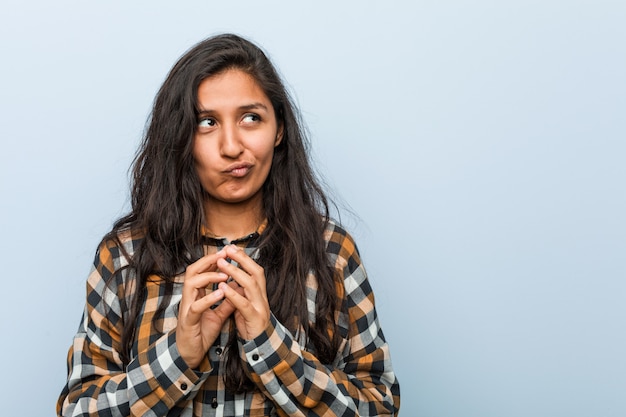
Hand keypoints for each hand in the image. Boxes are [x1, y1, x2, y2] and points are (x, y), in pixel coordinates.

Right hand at [176, 250, 234, 368]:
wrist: (189, 354)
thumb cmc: (201, 332)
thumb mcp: (218, 315)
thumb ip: (227, 302)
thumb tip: (239, 288)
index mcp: (195, 294)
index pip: (201, 270)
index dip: (213, 260)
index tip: (227, 251)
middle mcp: (189, 298)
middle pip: (192, 271)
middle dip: (208, 261)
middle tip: (224, 254)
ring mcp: (186, 308)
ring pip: (190, 284)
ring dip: (208, 277)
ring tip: (224, 274)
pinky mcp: (188, 321)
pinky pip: (196, 306)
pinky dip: (208, 298)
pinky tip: (220, 293)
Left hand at [217, 245, 270, 340]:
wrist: (260, 346)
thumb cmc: (250, 325)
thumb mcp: (245, 305)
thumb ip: (240, 292)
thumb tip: (231, 279)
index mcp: (260, 293)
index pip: (255, 270)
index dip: (244, 258)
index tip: (232, 248)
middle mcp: (262, 297)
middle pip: (256, 272)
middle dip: (242, 259)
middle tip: (228, 249)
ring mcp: (260, 307)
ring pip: (250, 285)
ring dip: (235, 272)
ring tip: (222, 263)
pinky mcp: (255, 319)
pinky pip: (244, 304)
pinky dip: (233, 294)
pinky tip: (223, 287)